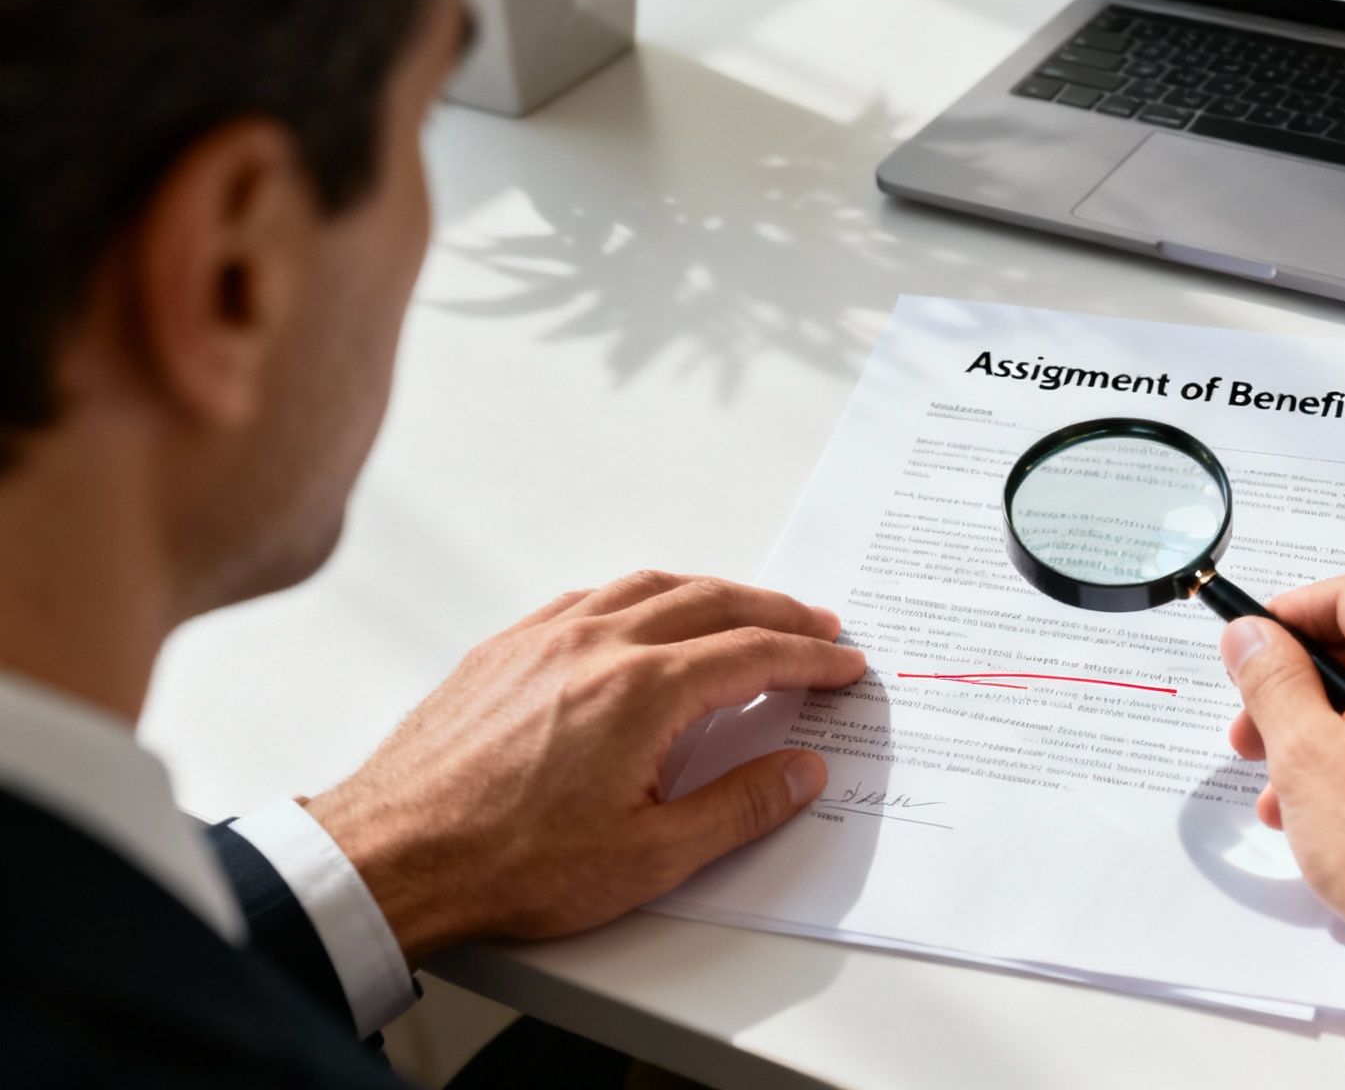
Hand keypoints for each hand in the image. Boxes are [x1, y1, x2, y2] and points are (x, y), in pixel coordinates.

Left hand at [304, 571, 865, 964]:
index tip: (844, 664)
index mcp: (642, 692)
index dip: (809, 658)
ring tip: (748, 609)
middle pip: (712, 604)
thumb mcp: (649, 858)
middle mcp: (596, 645)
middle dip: (776, 613)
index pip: (752, 655)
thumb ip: (740, 806)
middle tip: (818, 628)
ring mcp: (545, 639)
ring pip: (650, 587)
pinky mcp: (505, 649)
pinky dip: (642, 595)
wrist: (394, 856)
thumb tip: (801, 770)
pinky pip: (591, 597)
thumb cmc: (508, 863)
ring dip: (713, 592)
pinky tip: (648, 614)